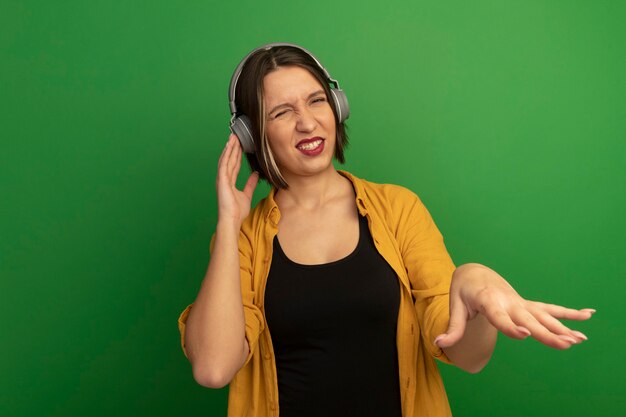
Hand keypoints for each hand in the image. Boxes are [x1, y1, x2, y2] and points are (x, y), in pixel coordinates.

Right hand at [216, 134, 258, 227]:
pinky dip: (226, 155)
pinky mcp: (222, 181)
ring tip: (233, 137)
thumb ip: (250, 184)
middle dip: (233, 147)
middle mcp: (224, 179)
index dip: (237, 154)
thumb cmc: (237, 211)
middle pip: (229, 160)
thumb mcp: (247, 194)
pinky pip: (224, 165)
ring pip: (226, 160)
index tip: (240, 144)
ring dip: (229, 148)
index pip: (234, 165)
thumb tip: (256, 174)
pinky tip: (229, 147)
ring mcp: (222, 179)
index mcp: (229, 182)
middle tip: (236, 136)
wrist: (232, 220)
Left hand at [435, 264, 594, 349]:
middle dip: (547, 332)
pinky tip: (588, 315)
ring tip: (581, 339)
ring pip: (543, 315)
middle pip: (528, 319)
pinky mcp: (527, 305)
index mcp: (488, 300)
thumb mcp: (456, 307)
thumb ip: (452, 327)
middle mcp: (508, 301)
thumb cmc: (463, 291)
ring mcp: (520, 303)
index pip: (500, 316)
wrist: (474, 273)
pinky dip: (568, 312)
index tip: (525, 335)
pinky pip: (549, 308)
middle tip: (565, 344)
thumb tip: (438, 343)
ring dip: (563, 326)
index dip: (511, 326)